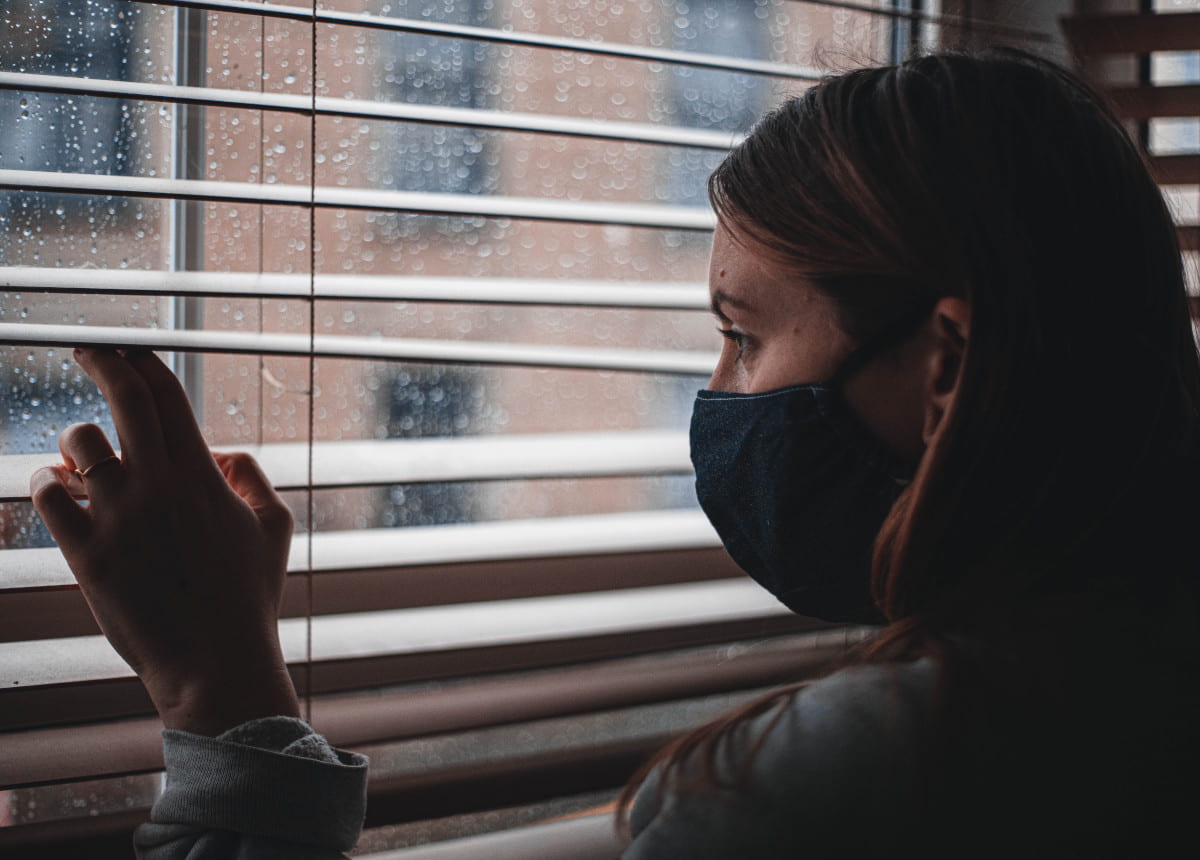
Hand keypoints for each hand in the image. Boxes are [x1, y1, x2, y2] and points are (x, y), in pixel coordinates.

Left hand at [29, 348, 300, 735]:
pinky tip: (56, 489)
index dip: (143, 361)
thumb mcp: (274, 528)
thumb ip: (252, 478)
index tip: (127, 351)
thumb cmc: (248, 598)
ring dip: (75, 440)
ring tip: (76, 456)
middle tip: (88, 351)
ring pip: (79, 443)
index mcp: (204, 476)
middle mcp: (160, 485)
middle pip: (125, 398)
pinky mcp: (87, 552)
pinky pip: (47, 495)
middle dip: (102, 362)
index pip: (168, 394)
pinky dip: (46, 483)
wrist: (215, 662)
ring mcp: (120, 517)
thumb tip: (221, 451)